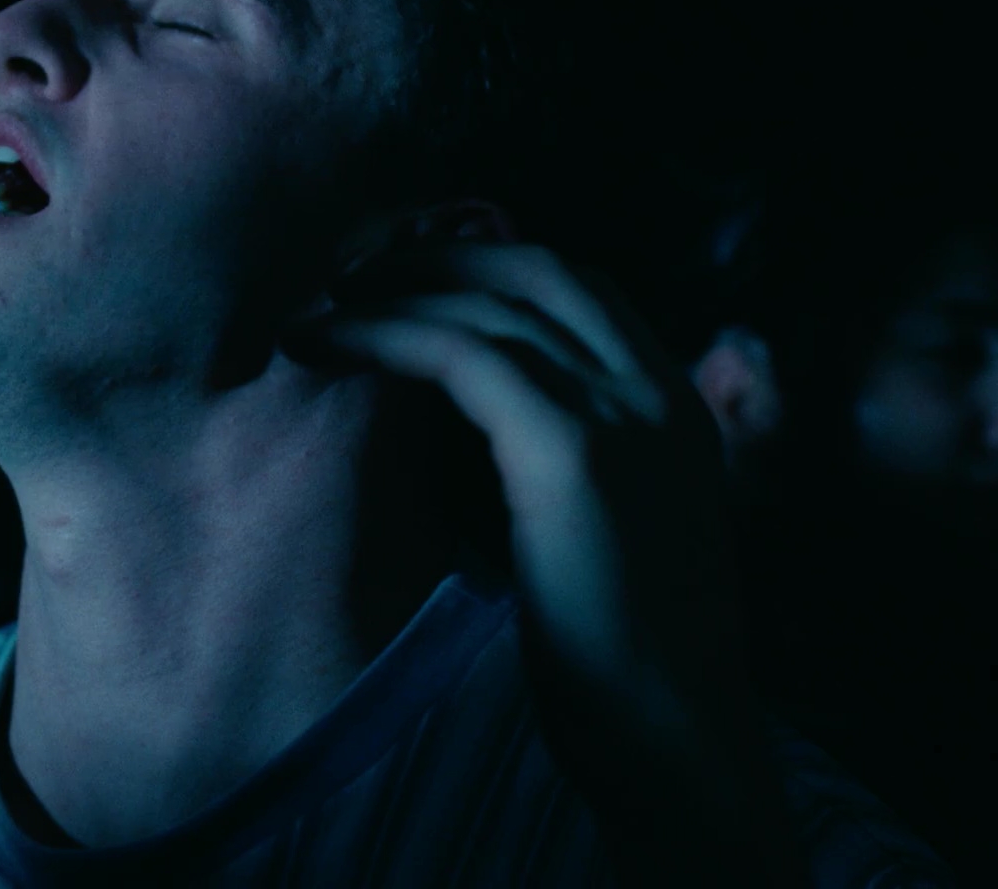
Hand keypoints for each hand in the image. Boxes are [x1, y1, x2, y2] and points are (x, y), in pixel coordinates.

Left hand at [283, 240, 772, 856]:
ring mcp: (624, 413)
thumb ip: (547, 468)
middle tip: (352, 273)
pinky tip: (326, 341)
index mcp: (680, 409)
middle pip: (541, 268)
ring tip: (318, 306)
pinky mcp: (570, 450)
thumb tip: (450, 430)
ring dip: (394, 288)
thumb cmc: (626, 666)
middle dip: (439, 255)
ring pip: (493, 300)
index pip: (585, 290)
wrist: (676, 742)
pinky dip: (383, 333)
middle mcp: (660, 391)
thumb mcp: (601, 538)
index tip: (409, 283)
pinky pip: (458, 353)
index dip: (491, 269)